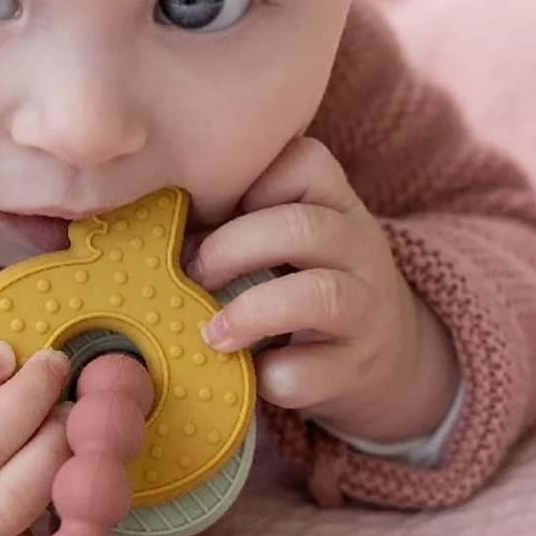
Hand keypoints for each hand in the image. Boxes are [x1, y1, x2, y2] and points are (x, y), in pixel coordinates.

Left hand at [188, 137, 459, 442]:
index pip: (305, 160)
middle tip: (192, 275)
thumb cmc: (305, 282)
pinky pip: (312, 370)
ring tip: (212, 333)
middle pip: (301, 227)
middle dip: (231, 249)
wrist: (385, 357)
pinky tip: (248, 373)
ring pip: (319, 294)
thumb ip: (237, 220)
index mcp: (334, 203)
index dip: (249, 179)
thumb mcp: (288, 239)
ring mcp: (366, 307)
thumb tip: (150, 227)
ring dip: (251, 313)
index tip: (211, 208)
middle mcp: (359, 246)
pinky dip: (271, 375)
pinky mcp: (358, 367)